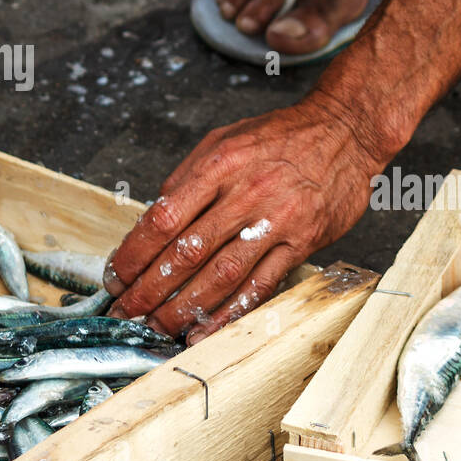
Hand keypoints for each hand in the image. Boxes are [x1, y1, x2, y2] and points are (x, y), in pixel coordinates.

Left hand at [105, 96, 383, 341]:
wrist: (344, 130)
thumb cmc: (281, 136)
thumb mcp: (225, 140)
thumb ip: (188, 178)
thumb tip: (153, 220)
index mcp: (219, 166)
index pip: (163, 218)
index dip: (134, 254)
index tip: (116, 277)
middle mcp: (247, 194)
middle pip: (187, 253)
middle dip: (149, 290)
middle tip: (126, 312)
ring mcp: (277, 221)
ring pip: (221, 276)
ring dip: (184, 308)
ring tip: (158, 327)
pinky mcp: (302, 242)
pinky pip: (261, 285)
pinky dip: (231, 313)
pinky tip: (206, 329)